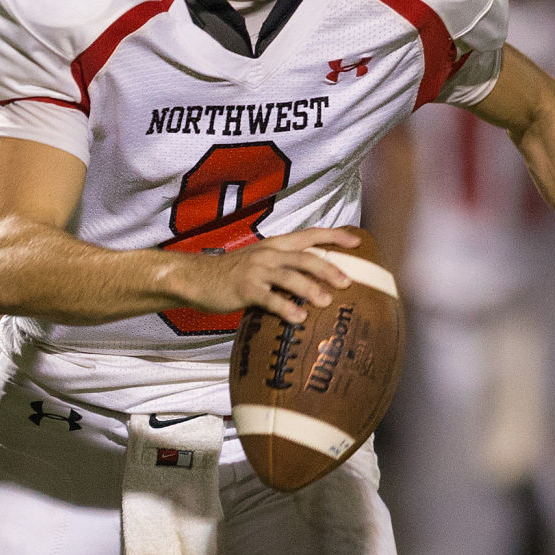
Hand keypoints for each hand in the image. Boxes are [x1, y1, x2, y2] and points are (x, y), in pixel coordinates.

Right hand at [173, 227, 360, 325]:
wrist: (197, 277)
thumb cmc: (232, 274)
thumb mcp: (260, 262)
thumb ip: (284, 267)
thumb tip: (315, 281)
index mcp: (275, 245)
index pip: (310, 235)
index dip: (335, 236)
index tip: (358, 241)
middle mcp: (269, 253)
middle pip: (306, 257)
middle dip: (329, 268)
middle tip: (348, 282)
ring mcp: (256, 270)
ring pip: (290, 276)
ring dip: (311, 288)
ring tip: (327, 302)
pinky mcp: (245, 289)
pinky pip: (269, 299)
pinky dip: (286, 308)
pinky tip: (298, 319)